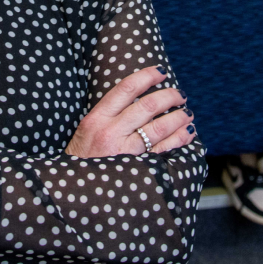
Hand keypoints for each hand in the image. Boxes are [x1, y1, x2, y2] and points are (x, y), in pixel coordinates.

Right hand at [65, 66, 193, 157]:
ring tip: (188, 113)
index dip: (147, 76)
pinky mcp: (137, 168)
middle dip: (169, 97)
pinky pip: (164, 149)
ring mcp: (125, 151)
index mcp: (96, 119)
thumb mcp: (87, 131)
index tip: (161, 72)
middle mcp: (110, 132)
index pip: (126, 89)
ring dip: (179, 117)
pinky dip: (179, 139)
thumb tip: (138, 98)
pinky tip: (187, 133)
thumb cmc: (83, 158)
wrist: (75, 191)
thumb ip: (108, 115)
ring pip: (159, 127)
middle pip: (148, 106)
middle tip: (180, 95)